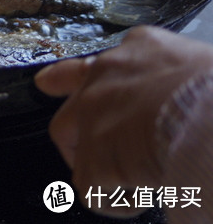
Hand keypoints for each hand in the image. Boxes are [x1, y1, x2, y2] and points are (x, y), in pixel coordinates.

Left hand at [34, 26, 212, 216]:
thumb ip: (177, 77)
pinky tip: (142, 200)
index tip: (50, 84)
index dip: (75, 79)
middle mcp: (106, 76)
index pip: (103, 59)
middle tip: (75, 142)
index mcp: (142, 49)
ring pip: (71, 140)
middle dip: (74, 127)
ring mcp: (93, 114)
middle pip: (72, 102)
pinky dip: (116, 200)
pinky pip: (92, 187)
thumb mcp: (200, 64)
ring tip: (123, 179)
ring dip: (93, 163)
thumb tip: (186, 96)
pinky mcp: (94, 155)